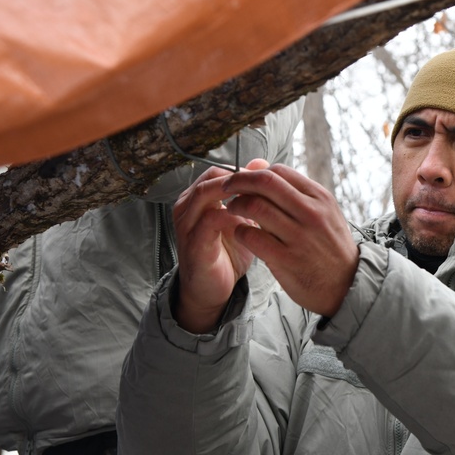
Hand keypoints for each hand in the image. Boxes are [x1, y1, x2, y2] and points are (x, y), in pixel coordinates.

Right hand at [172, 159, 268, 332]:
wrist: (212, 291)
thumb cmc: (228, 253)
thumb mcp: (242, 220)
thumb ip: (250, 196)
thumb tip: (262, 164)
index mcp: (196, 198)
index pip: (217, 171)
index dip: (243, 172)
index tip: (268, 180)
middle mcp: (186, 207)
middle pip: (211, 178)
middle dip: (240, 179)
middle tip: (266, 187)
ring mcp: (187, 225)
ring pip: (206, 193)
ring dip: (235, 194)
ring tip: (260, 200)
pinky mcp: (193, 244)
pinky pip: (210, 221)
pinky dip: (230, 216)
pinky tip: (250, 221)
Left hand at [221, 164, 358, 316]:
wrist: (348, 285)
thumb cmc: (330, 247)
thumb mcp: (324, 213)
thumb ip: (295, 192)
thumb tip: (260, 166)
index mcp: (320, 198)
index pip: (279, 171)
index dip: (254, 172)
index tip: (243, 181)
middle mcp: (311, 213)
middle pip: (265, 182)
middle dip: (239, 181)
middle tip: (227, 188)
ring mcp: (299, 236)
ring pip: (255, 207)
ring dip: (236, 206)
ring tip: (233, 211)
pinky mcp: (286, 259)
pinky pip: (252, 236)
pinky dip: (239, 231)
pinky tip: (240, 233)